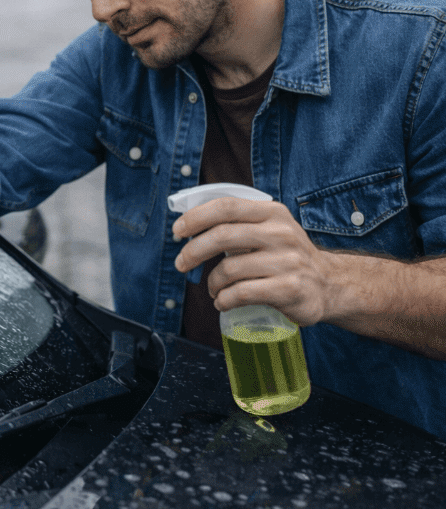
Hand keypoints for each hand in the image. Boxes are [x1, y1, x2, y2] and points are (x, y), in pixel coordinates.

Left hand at [171, 198, 340, 325]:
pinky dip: (223, 300)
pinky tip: (222, 302)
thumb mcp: (270, 228)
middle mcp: (281, 233)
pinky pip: (241, 293)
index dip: (196, 217)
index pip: (226, 207)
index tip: (178, 230)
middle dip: (193, 251)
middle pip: (222, 236)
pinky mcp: (289, 289)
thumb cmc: (286, 256)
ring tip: (213, 289)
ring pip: (229, 269)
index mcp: (272, 213)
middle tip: (181, 264)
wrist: (329, 285)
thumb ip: (237, 223)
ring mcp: (287, 262)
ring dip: (212, 282)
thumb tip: (188, 226)